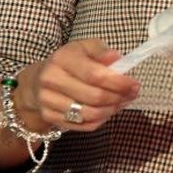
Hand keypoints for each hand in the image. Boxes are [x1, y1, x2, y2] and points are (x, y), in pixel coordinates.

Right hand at [17, 39, 140, 131]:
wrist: (38, 79)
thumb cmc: (70, 61)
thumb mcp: (85, 47)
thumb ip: (101, 51)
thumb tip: (117, 59)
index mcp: (63, 59)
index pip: (95, 75)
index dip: (119, 82)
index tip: (134, 84)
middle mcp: (51, 80)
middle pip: (94, 97)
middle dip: (119, 97)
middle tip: (133, 93)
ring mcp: (48, 101)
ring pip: (89, 114)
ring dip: (112, 110)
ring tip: (122, 102)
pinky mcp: (49, 116)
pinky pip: (82, 125)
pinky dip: (100, 120)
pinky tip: (108, 111)